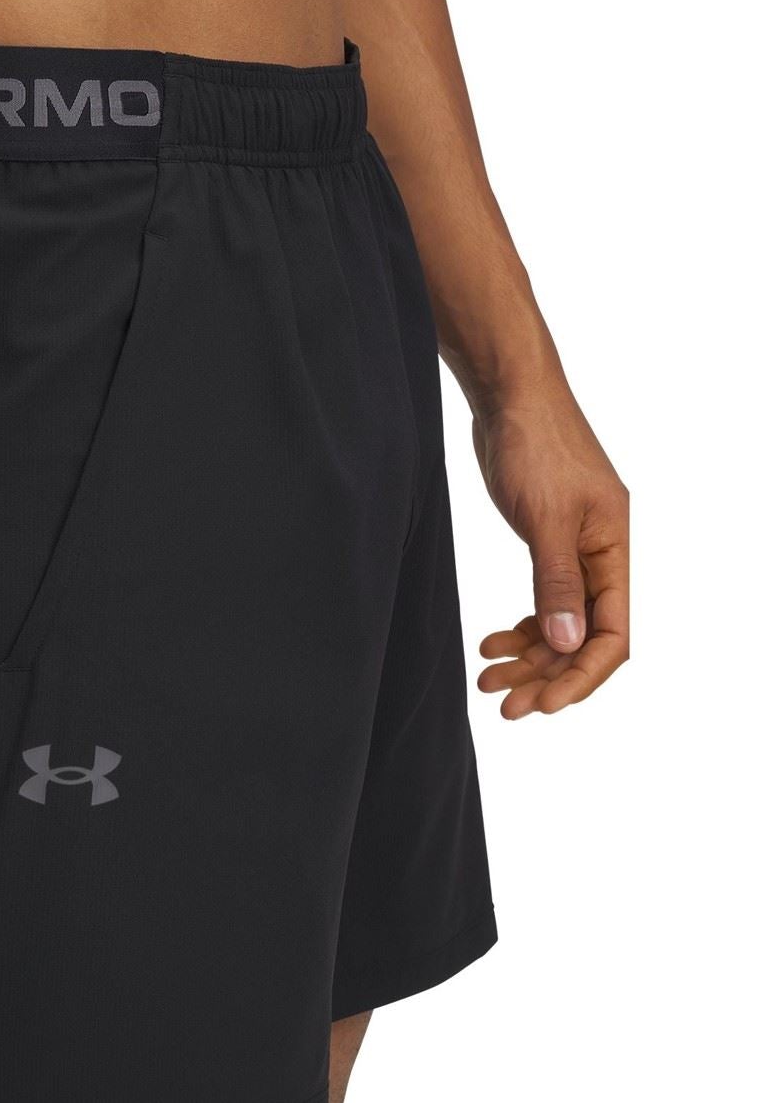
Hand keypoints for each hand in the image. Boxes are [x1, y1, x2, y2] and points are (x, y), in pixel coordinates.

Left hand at [470, 388, 628, 718]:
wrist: (510, 397)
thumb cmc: (533, 445)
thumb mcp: (544, 520)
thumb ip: (556, 583)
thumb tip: (570, 643)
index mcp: (616, 550)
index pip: (614, 634)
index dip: (582, 675)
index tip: (544, 705)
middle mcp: (603, 555)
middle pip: (584, 637)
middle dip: (547, 674)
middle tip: (504, 704)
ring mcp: (575, 550)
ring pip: (561, 622)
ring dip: (529, 656)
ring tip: (487, 678)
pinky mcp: (548, 543)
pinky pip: (543, 601)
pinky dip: (521, 626)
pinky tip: (492, 642)